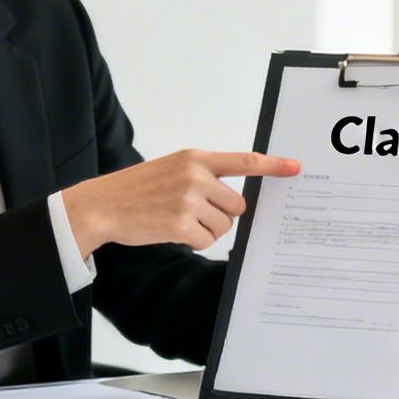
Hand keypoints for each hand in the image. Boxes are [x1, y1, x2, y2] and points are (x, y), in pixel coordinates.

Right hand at [63, 149, 300, 254]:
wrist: (102, 205)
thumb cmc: (138, 189)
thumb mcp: (172, 168)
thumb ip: (203, 175)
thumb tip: (236, 198)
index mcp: (195, 158)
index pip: (243, 161)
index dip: (273, 166)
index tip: (296, 168)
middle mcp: (195, 175)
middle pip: (237, 205)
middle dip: (222, 214)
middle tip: (194, 212)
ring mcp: (188, 200)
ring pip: (224, 226)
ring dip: (206, 230)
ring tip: (178, 220)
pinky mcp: (180, 224)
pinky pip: (206, 240)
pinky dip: (193, 241)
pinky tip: (172, 231)